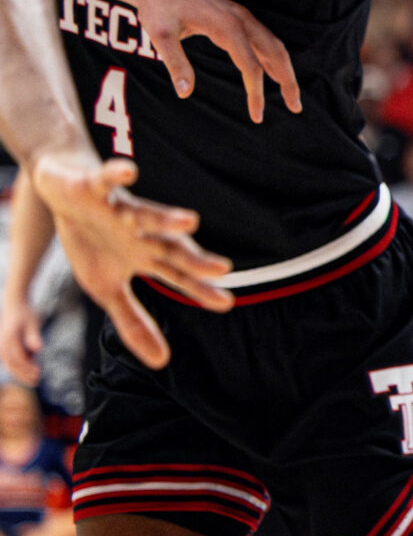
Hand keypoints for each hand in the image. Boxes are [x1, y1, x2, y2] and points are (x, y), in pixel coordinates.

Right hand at [0, 290, 36, 384]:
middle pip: (11, 364)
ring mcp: (1, 345)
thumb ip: (34, 335)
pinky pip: (10, 360)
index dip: (27, 369)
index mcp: (9, 338)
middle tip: (36, 382)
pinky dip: (19, 366)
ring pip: (9, 364)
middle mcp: (2, 343)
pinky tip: (31, 368)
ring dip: (20, 372)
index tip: (38, 374)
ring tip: (34, 379)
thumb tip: (38, 349)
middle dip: (23, 374)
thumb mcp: (33, 321)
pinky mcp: (4, 346)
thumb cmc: (26, 312)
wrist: (15, 304)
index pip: (17, 358)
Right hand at [33, 152, 230, 369]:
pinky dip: (116, 174)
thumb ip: (133, 322)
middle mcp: (141, 233)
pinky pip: (107, 178)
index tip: (226, 304)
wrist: (64, 192)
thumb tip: (162, 363)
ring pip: (146, 214)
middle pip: (172, 246)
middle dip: (195, 258)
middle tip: (222, 268)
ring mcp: (120, 208)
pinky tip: (129, 172)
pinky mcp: (96, 185)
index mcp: (146, 255)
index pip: (179, 275)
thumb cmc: (92, 240)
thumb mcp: (107, 288)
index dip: (199, 289)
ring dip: (165, 218)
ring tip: (190, 221)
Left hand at [122, 0, 301, 122]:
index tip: (257, 115)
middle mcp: (242, 19)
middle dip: (288, 81)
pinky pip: (265, 39)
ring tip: (291, 94)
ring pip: (275, 45)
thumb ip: (176, 64)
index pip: (251, 66)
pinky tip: (274, 72)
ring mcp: (243, 16)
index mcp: (228, 26)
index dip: (256, 92)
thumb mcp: (161, 36)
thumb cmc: (158, 7)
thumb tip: (185, 93)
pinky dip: (275, 58)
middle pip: (276, 53)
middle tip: (295, 107)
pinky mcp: (239, 16)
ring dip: (285, 70)